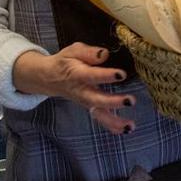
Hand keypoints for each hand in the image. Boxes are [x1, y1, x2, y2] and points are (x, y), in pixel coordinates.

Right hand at [12, 42, 135, 135]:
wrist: (50, 77)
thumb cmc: (65, 62)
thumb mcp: (73, 51)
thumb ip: (89, 52)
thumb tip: (105, 54)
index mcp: (78, 74)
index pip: (92, 75)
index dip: (106, 75)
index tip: (121, 74)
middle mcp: (82, 91)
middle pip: (96, 100)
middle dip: (113, 102)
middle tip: (130, 101)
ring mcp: (85, 102)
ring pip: (99, 114)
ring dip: (114, 121)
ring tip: (130, 125)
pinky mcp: (90, 107)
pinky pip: (100, 118)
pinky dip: (112, 126)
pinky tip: (126, 129)